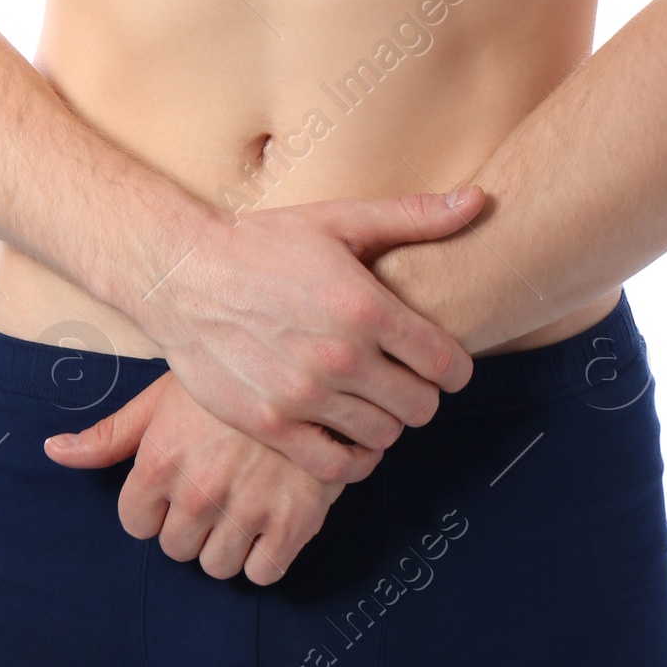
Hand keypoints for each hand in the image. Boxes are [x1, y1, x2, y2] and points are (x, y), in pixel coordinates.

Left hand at [46, 371, 359, 583]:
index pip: (136, 523)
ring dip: (228, 539)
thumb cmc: (232, 370)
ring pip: (218, 565)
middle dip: (192, 521)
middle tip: (218, 483)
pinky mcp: (294, 523)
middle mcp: (198, 492)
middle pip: (176, 548)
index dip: (156, 504)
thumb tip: (52, 452)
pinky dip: (266, 553)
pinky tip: (272, 513)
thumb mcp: (164, 393)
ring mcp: (246, 510)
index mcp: (160, 461)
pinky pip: (263, 572)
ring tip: (245, 496)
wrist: (314, 357)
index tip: (180, 480)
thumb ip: (110, 434)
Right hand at [140, 187, 484, 481]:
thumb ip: (416, 216)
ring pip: (383, 437)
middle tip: (403, 378)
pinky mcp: (272, 425)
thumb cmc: (267, 242)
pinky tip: (345, 430)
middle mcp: (340, 357)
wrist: (185, 276)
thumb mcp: (341, 219)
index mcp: (365, 306)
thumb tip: (482, 200)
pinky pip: (338, 467)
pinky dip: (353, 457)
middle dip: (421, 393)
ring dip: (385, 421)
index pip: (445, 364)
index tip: (441, 362)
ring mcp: (304, 396)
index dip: (453, 367)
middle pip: (420, 407)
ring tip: (370, 397)